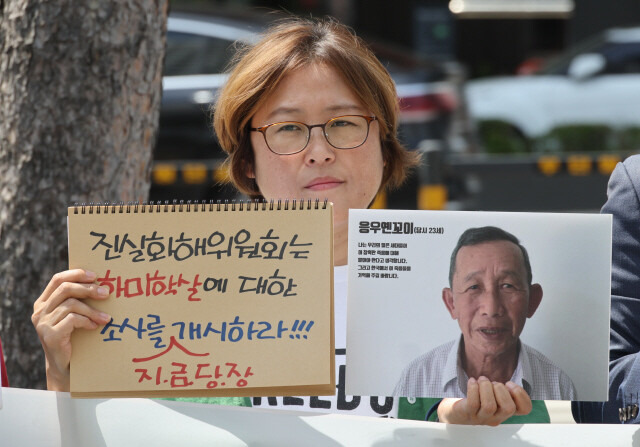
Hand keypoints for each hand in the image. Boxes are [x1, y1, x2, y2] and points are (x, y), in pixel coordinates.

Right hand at [32, 269, 110, 390]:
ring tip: (106, 317)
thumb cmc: (73, 337)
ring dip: (92, 310)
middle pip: (65, 289)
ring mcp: (43, 323)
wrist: (64, 367)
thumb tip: (102, 284)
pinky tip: (94, 326)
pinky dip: (87, 321)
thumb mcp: (72, 316)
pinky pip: (72, 320)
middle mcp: (40, 311)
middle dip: (88, 289)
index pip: (57, 279)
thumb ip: (78, 300)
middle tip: (106, 293)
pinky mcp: (50, 335)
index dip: (76, 274)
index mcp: (44, 302)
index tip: (95, 275)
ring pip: (71, 305)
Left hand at [437, 376, 531, 425]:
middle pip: (508, 408)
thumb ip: (502, 390)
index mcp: (504, 411)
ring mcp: (481, 417)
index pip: (525, 409)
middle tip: (492, 383)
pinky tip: (472, 381)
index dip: (521, 395)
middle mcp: (495, 417)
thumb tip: (509, 381)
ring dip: (486, 387)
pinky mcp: (467, 413)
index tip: (509, 384)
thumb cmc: (476, 400)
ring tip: (481, 380)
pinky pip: (473, 402)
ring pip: (490, 406)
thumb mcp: (493, 395)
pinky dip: (473, 388)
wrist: (454, 412)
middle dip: (501, 389)